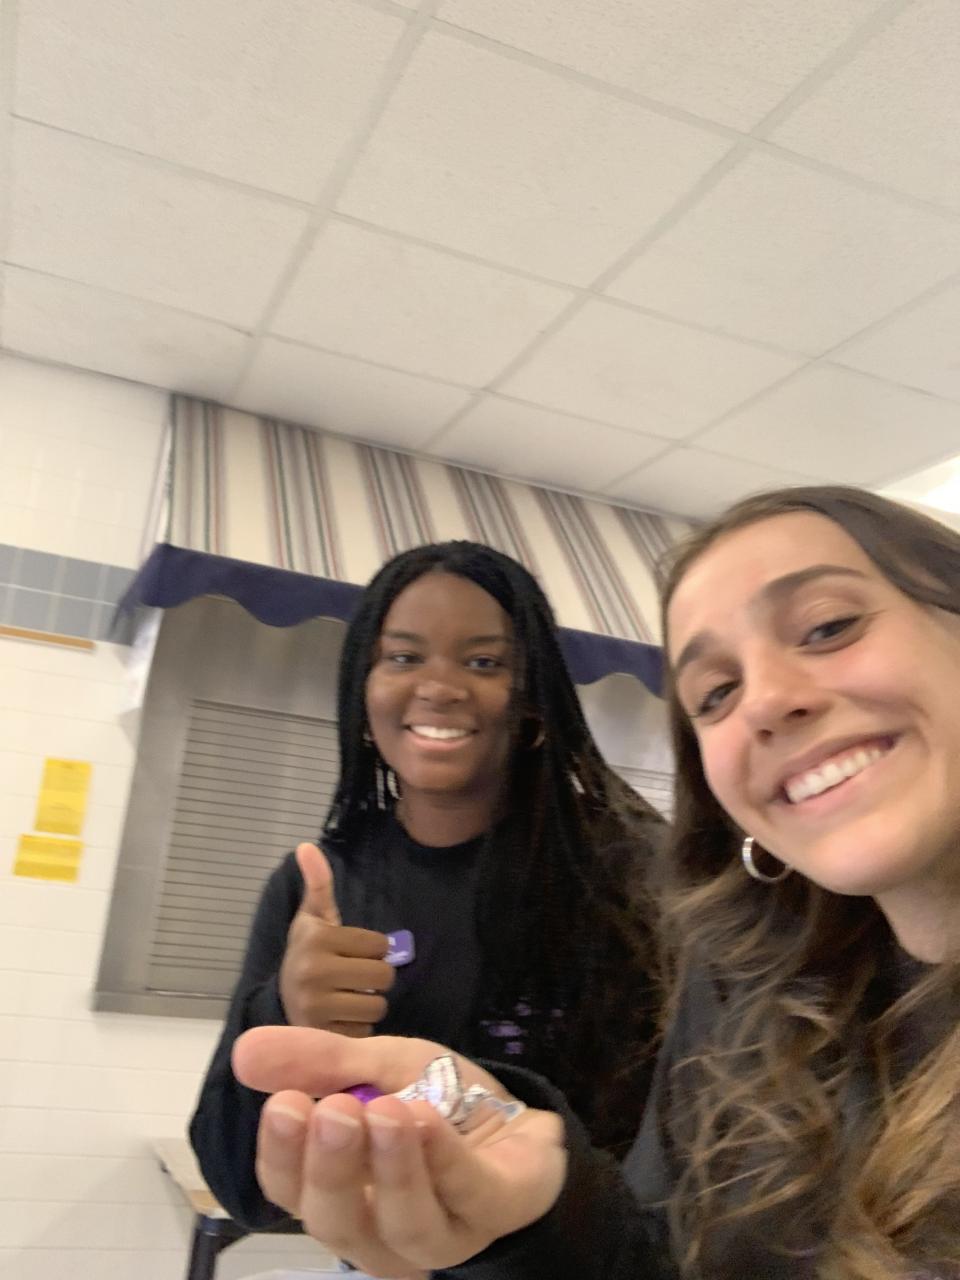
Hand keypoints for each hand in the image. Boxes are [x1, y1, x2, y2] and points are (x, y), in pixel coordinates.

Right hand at [233, 1027, 566, 1277]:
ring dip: (391, 1168)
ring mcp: (439, 1232)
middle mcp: (380, 1229)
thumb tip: (244, 1050)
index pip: (291, 1191)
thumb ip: (318, 1062)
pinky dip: (444, 1158)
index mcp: (340, 1193)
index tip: (283, 1103)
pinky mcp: (494, 1213)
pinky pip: (466, 1195)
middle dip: (331, 1167)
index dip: (283, 1155)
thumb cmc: (434, 1103)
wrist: (517, 1117)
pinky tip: (429, 1120)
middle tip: (331, 1110)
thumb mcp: (376, 1066)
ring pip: (404, 1226)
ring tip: (387, 1110)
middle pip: (338, 1222)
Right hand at [279, 844, 395, 1032]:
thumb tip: (306, 846)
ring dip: (370, 1004)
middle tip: (355, 978)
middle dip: (375, 978)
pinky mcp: (321, 1035)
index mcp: (317, 939)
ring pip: (377, 1006)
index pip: (380, 945)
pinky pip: (364, 1031)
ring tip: (348, 998)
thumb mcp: (313, 917)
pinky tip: (341, 1018)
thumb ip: (318, 883)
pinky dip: (358, 1027)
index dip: (373, 950)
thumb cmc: (308, 952)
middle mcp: (314, 972)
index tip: (354, 953)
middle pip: (383, 977)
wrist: (280, 999)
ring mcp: (316, 1007)